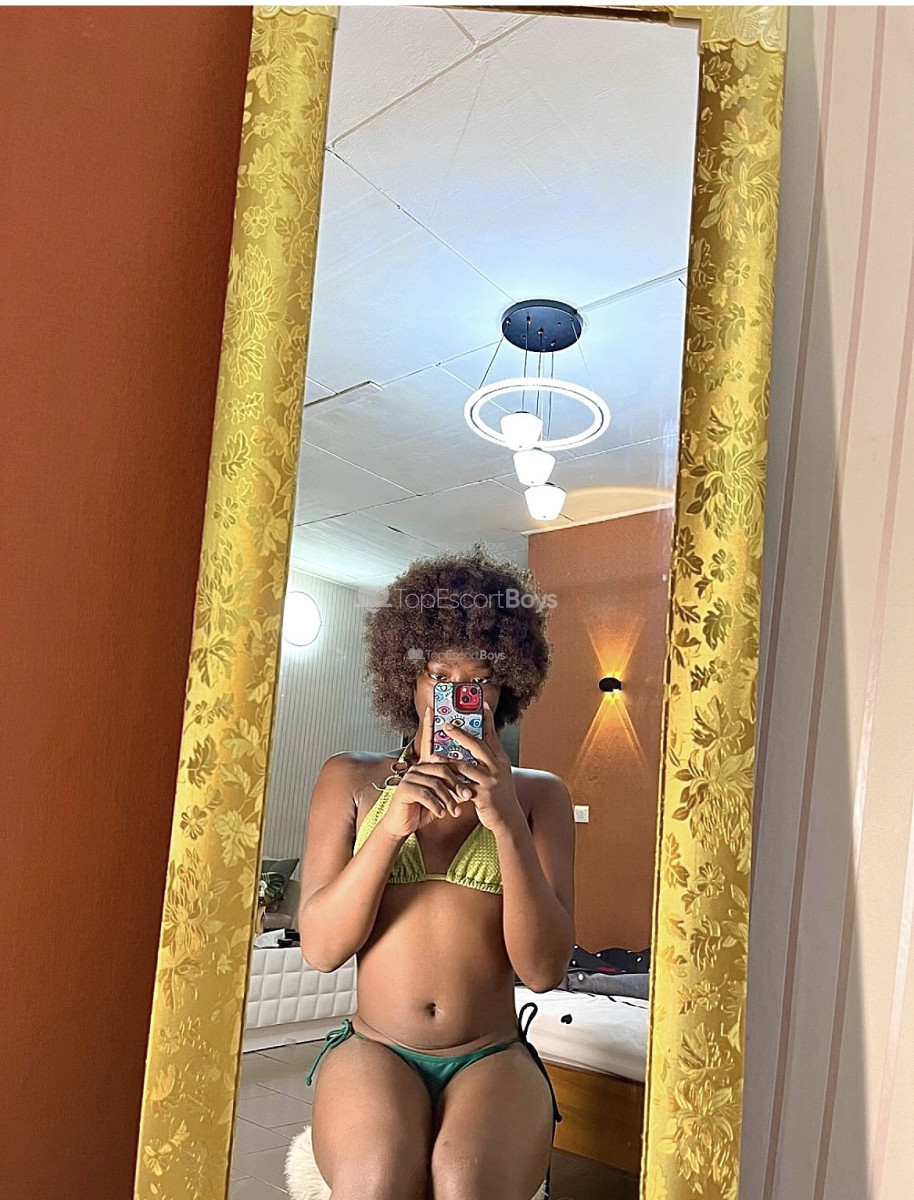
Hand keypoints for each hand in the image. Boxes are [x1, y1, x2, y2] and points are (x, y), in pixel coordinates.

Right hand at [378, 705, 464, 839]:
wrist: (403, 825)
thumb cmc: (423, 809)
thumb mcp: (441, 799)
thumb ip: (453, 791)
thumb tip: (470, 790)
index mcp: (426, 766)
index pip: (429, 742)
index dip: (429, 725)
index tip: (432, 708)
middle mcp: (416, 767)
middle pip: (443, 767)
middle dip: (457, 784)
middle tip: (468, 796)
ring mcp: (409, 777)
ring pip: (436, 783)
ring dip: (448, 799)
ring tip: (455, 811)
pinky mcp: (404, 789)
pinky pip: (426, 794)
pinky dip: (436, 805)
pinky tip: (440, 814)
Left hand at [431, 702, 521, 832]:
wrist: (509, 819)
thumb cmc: (499, 795)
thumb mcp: (497, 774)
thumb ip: (486, 760)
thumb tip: (472, 746)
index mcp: (500, 759)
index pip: (492, 734)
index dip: (487, 718)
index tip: (481, 703)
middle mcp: (497, 766)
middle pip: (478, 745)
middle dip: (461, 734)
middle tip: (446, 725)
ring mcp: (491, 780)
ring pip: (466, 766)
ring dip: (447, 760)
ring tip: (432, 756)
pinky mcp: (483, 795)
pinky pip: (462, 786)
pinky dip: (449, 783)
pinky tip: (438, 780)